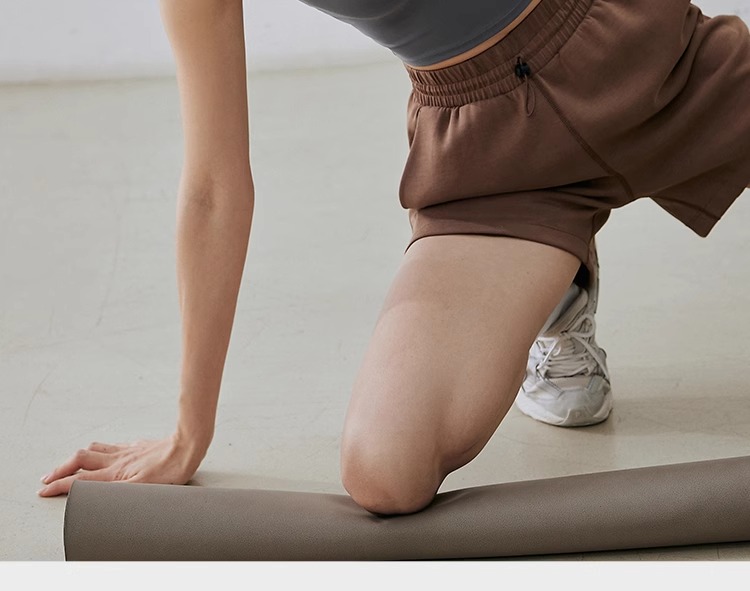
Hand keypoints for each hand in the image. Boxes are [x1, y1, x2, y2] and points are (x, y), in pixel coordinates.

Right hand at [38, 434, 205, 496]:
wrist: (186, 446)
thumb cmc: (171, 469)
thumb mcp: (144, 489)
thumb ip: (121, 493)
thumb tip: (101, 498)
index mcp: (115, 473)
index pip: (78, 480)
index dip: (59, 485)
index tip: (44, 490)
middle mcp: (116, 460)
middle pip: (79, 460)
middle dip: (60, 469)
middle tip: (48, 478)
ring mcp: (125, 451)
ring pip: (93, 450)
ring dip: (77, 457)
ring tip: (69, 464)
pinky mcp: (135, 446)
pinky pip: (110, 446)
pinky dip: (98, 450)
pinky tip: (102, 452)